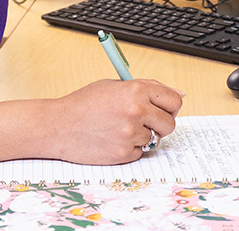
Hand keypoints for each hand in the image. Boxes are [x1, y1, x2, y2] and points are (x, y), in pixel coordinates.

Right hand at [44, 79, 183, 164]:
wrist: (58, 126)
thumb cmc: (84, 104)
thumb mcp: (114, 86)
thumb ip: (147, 88)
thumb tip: (180, 95)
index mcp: (136, 89)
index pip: (174, 101)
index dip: (170, 107)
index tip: (164, 110)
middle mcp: (136, 110)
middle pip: (170, 123)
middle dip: (160, 125)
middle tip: (143, 123)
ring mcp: (130, 133)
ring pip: (154, 139)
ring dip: (141, 136)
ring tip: (118, 129)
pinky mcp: (124, 152)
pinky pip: (140, 152)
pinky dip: (130, 148)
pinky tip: (112, 140)